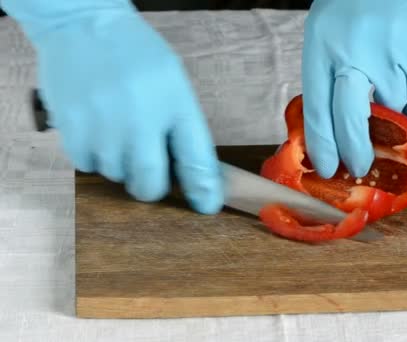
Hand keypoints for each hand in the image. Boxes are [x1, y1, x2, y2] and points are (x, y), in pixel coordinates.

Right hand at [2, 1, 223, 213]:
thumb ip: (182, 127)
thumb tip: (188, 174)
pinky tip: (97, 127)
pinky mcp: (72, 129)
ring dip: (120, 164)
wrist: (84, 24)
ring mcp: (104, 126)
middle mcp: (141, 119)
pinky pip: (87, 165)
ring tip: (118, 129)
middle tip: (149, 168)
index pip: (197, 160)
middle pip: (150, 184)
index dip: (204, 190)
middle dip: (151, 185)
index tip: (206, 206)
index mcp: (176, 104)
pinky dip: (94, 155)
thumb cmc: (136, 56)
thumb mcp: (173, 83)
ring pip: (116, 176)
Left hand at [301, 0, 406, 177]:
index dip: (323, 147)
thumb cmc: (351, 4)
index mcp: (321, 51)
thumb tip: (333, 128)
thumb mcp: (324, 36)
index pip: (317, 112)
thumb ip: (327, 77)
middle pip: (350, 121)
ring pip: (393, 111)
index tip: (329, 168)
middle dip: (355, 152)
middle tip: (360, 165)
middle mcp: (352, 56)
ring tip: (388, 90)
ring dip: (392, 115)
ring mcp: (389, 57)